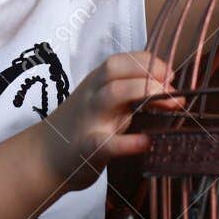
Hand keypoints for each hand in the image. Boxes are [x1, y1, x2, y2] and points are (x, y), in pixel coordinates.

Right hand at [40, 51, 184, 192]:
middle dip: (148, 72)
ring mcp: (89, 121)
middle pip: (115, 70)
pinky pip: (106, 143)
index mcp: (96, 83)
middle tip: (173, 88)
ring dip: (142, 92)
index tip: (170, 76)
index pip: (122, 60)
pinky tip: (146, 142)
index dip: (150, 63)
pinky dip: (128, 142)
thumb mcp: (103, 104)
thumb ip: (130, 95)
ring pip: (111, 95)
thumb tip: (169, 89)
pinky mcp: (88, 149)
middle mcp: (93, 96)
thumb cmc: (81, 128)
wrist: (44, 157)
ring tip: (170, 103)